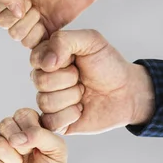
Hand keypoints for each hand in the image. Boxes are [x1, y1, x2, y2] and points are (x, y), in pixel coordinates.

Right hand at [0, 0, 99, 45]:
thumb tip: (12, 12)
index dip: (5, 5)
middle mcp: (13, 11)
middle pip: (3, 24)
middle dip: (20, 14)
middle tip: (35, 3)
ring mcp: (27, 24)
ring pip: (15, 35)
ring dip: (30, 23)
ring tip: (42, 12)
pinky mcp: (40, 36)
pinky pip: (29, 44)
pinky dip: (38, 35)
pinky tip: (47, 23)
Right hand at [0, 108, 67, 162]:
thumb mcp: (58, 152)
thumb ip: (42, 135)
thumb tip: (18, 137)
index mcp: (33, 127)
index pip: (23, 114)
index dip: (28, 128)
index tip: (38, 146)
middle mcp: (16, 134)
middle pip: (5, 123)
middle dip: (17, 143)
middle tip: (26, 156)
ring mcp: (1, 147)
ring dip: (10, 158)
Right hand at [30, 29, 154, 133]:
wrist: (127, 91)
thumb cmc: (108, 65)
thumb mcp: (91, 40)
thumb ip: (63, 41)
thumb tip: (45, 62)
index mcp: (48, 58)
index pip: (36, 59)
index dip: (58, 61)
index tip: (74, 60)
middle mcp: (44, 79)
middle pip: (40, 81)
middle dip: (68, 79)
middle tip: (82, 78)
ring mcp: (48, 101)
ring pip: (45, 101)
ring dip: (72, 97)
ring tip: (83, 93)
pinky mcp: (55, 122)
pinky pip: (50, 121)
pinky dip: (70, 115)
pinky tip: (80, 110)